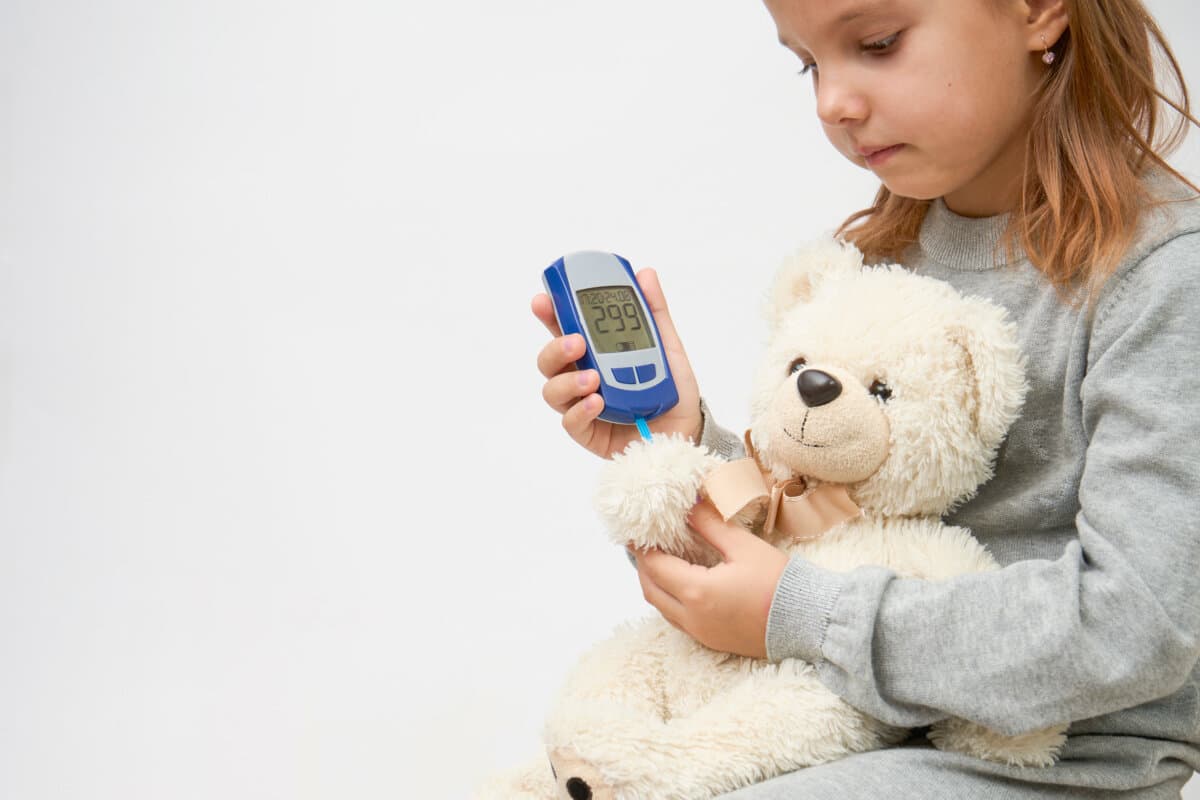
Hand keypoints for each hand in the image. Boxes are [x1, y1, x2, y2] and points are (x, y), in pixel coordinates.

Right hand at [533, 268, 702, 458]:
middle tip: (576, 342)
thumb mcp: (667, 345)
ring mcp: (582, 405)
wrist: (687, 429)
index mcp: (594, 352)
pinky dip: (581, 410)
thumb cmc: (672, 389)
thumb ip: (653, 311)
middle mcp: (582, 377)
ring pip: (552, 390)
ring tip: (594, 378)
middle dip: (555, 347)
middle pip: (549, 360)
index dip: (549, 314)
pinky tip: (598, 402)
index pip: (564, 329)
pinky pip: (571, 421)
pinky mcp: (588, 432)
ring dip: (569, 380)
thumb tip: (645, 275)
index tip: (544, 300)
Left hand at [633, 501, 789, 658]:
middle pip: (651, 591)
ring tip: (659, 562)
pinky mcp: (712, 641)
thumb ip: (711, 526)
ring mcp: (701, 634)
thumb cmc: (779, 583)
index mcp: (697, 592)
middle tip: (644, 545)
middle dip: (644, 567)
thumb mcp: (744, 546)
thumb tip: (689, 508)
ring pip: (662, 609)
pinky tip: (681, 584)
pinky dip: (671, 600)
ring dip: (655, 585)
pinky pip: (678, 620)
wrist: (807, 623)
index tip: (635, 533)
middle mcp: (692, 617)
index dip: (642, 548)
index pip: (655, 567)